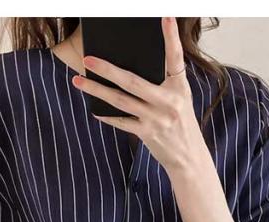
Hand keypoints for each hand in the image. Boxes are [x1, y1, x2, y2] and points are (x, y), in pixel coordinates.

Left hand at [71, 17, 207, 175]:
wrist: (189, 158)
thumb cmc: (182, 123)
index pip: (175, 57)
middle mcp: (169, 101)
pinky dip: (108, 116)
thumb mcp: (181, 99)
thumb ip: (165, 82)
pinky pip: (122, 122)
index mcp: (180, 87)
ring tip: (79, 81)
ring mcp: (157, 118)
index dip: (171, 37)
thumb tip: (135, 67)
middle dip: (108, 69)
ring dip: (97, 91)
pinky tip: (95, 110)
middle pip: (132, 81)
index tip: (165, 16)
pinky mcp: (148, 133)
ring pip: (121, 101)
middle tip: (88, 59)